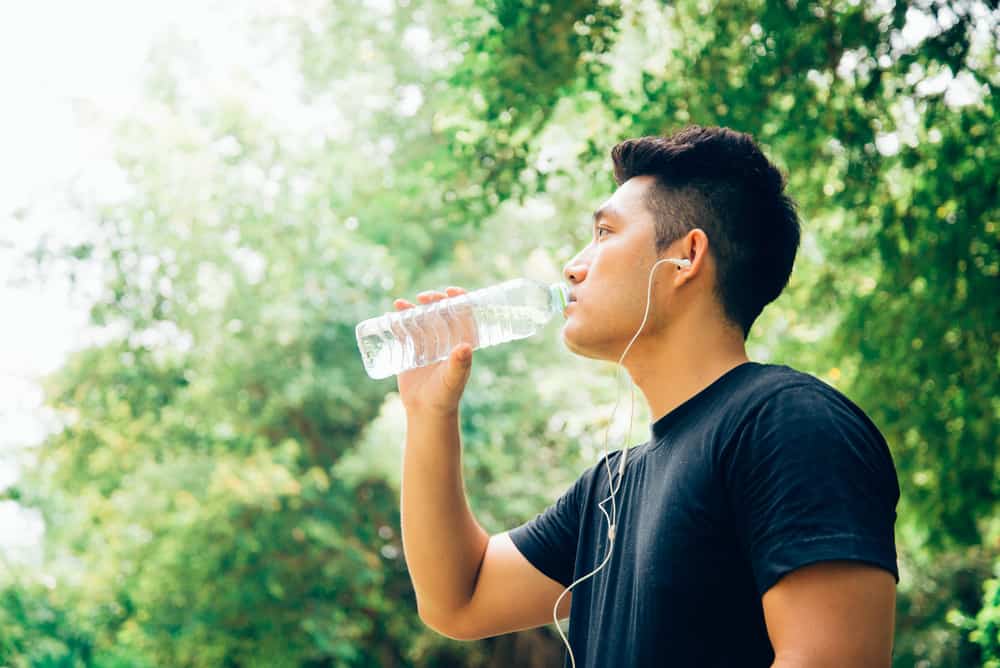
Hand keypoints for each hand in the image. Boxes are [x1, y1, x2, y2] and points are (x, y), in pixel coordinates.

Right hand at [394, 286, 475, 416]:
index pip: (464, 315)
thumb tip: (466, 347)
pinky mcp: (411, 351)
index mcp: (461, 342)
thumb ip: (459, 365)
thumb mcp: (453, 379)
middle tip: (424, 297)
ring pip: (421, 319)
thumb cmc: (445, 396)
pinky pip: (405, 331)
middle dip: (434, 301)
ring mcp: (428, 344)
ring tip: (401, 304)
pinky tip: (391, 316)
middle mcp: (445, 340)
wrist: (425, 411)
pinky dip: (398, 322)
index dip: (460, 299)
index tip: (451, 291)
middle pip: (441, 313)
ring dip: (413, 308)